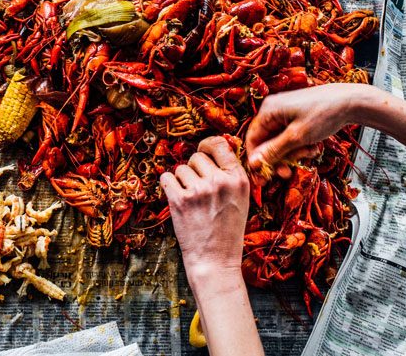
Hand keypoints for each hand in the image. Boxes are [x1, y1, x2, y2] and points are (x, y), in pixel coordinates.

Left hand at [160, 137, 248, 278]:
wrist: (215, 260)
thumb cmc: (227, 230)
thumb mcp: (240, 199)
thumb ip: (229, 175)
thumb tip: (212, 148)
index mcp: (239, 179)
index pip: (219, 144)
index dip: (207, 145)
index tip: (202, 150)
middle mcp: (220, 181)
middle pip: (197, 156)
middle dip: (194, 170)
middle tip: (199, 191)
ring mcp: (199, 190)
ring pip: (180, 168)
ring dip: (181, 181)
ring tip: (192, 201)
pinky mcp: (180, 200)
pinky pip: (165, 178)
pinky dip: (168, 187)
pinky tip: (178, 201)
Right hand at [245, 84, 374, 176]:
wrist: (351, 101)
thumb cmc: (324, 114)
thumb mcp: (297, 137)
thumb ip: (273, 151)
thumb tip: (253, 163)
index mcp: (268, 110)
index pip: (252, 139)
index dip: (257, 160)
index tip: (262, 179)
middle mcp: (273, 110)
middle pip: (266, 142)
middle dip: (280, 158)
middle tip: (288, 172)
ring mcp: (284, 113)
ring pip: (280, 141)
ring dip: (293, 152)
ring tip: (310, 152)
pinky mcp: (295, 116)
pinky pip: (290, 136)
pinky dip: (300, 145)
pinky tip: (313, 147)